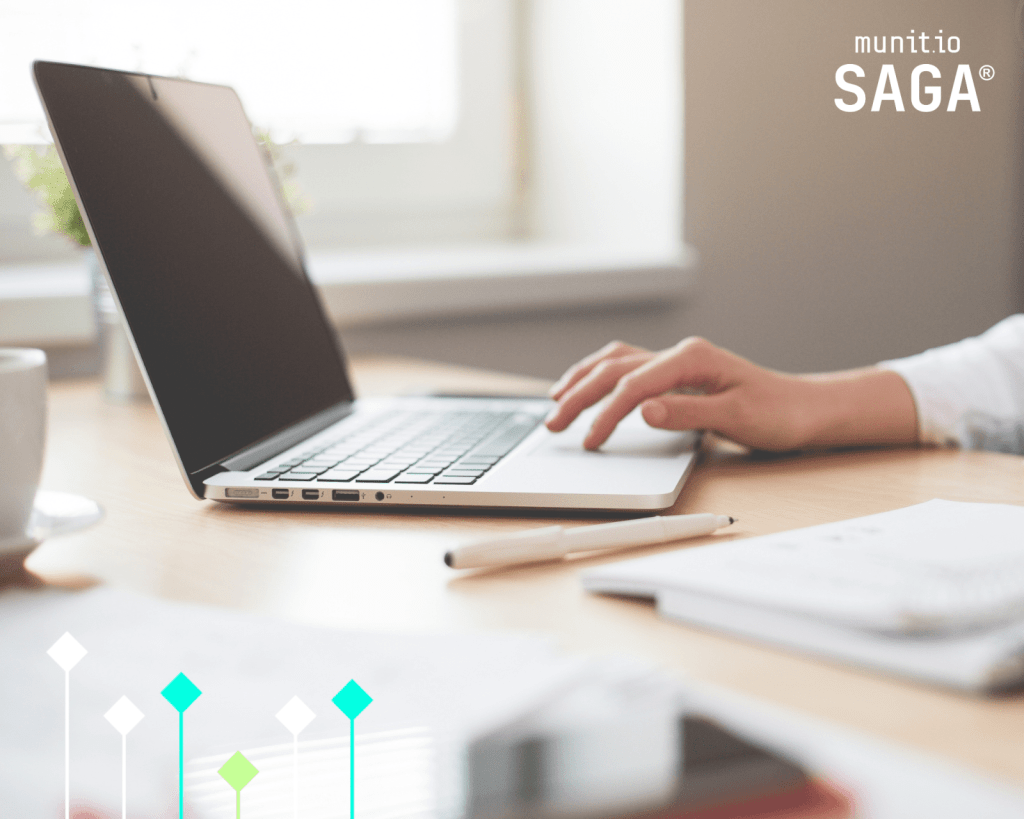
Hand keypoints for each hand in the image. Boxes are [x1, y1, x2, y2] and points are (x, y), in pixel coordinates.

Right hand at [545, 338, 918, 450]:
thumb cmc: (778, 414)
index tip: (589, 442)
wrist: (805, 410)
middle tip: (553, 424)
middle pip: (615, 369)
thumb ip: (688, 414)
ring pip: (616, 362)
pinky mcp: (677, 375)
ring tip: (555, 401)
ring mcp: (677, 362)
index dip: (606, 414)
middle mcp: (680, 354)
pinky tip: (589, 388)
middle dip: (579, 395)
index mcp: (692, 359)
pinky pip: (628, 368)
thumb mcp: (738, 418)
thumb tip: (643, 411)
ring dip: (583, 380)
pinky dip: (601, 377)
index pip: (634, 385)